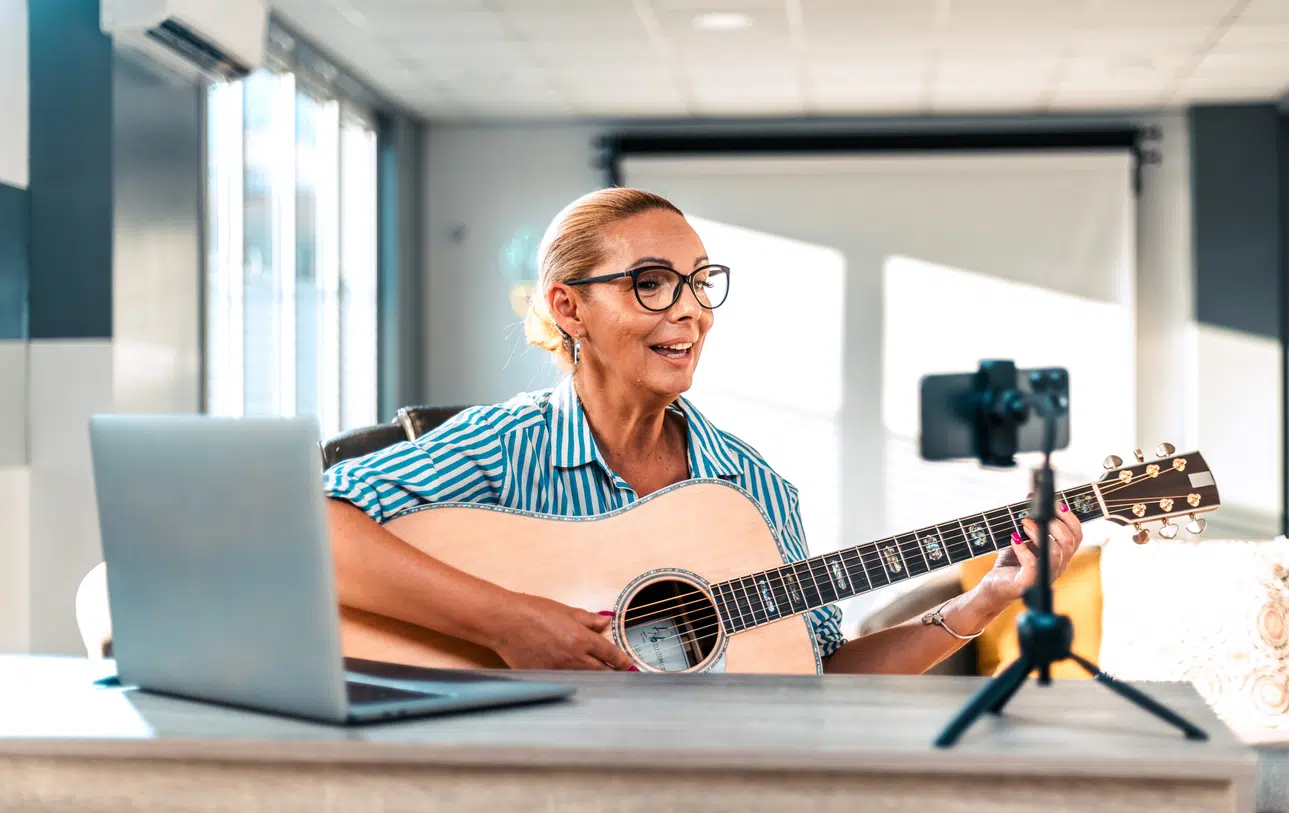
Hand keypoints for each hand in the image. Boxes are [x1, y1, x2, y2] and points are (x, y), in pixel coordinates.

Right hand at [489, 592, 635, 670]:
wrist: (505, 622)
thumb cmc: (533, 611)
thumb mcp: (565, 610)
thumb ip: (588, 619)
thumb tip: (605, 622)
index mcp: (582, 639)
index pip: (609, 654)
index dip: (621, 660)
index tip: (626, 664)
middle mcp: (573, 658)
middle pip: (601, 671)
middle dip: (611, 672)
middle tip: (617, 673)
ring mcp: (559, 670)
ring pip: (584, 679)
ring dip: (593, 678)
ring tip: (600, 678)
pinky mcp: (544, 677)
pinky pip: (564, 681)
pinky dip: (572, 680)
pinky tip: (574, 679)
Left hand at [973, 500, 1082, 613]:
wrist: (994, 586)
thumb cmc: (1011, 563)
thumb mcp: (1023, 540)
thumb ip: (1029, 523)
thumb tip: (1030, 497)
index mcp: (1060, 555)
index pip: (1076, 536)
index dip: (1070, 518)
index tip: (1057, 503)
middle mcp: (1057, 566)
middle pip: (1069, 543)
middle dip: (1057, 523)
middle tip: (1039, 513)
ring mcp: (1044, 576)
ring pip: (1056, 554)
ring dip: (1040, 534)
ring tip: (1025, 523)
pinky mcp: (1028, 582)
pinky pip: (1033, 565)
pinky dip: (1024, 549)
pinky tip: (1014, 539)